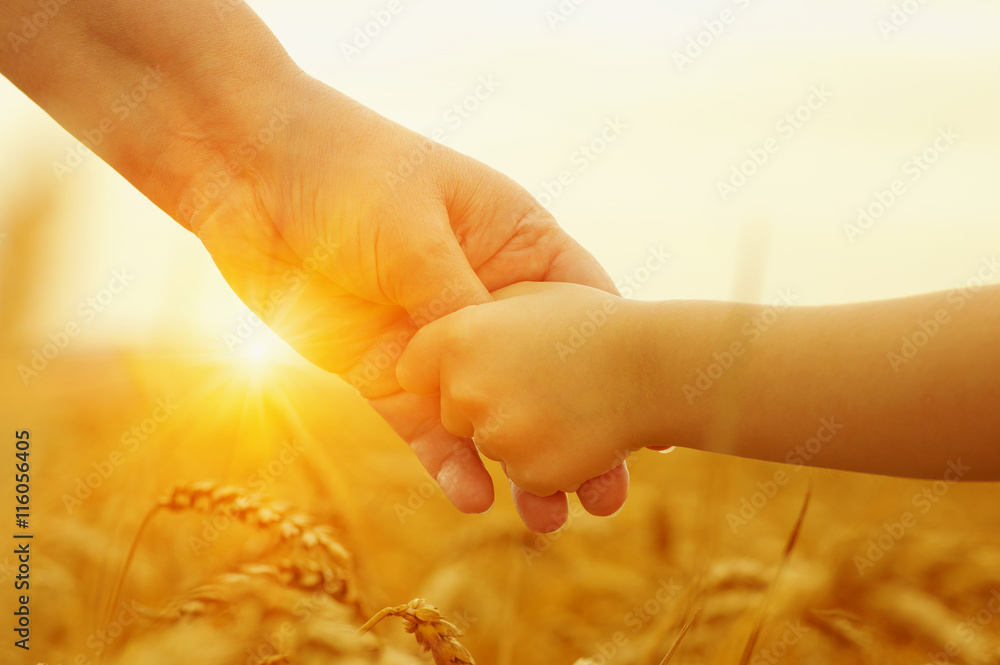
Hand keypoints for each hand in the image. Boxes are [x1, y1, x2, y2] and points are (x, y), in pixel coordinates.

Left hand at [186, 74, 626, 529]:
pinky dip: (444, 460)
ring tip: (544, 514)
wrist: (246, 172)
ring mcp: (430, 340)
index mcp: (511, 244)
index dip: (611, 362)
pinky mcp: (380, 370)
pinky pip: (420, 424)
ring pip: (483, 411)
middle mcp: (479, 298)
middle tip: (605, 492)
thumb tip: (503, 379)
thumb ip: (460, 305)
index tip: (647, 419)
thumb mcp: (417, 233)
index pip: (578, 306)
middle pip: (537, 374)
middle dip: (571, 430)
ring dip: (512, 461)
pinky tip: (471, 494)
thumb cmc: (347, 172)